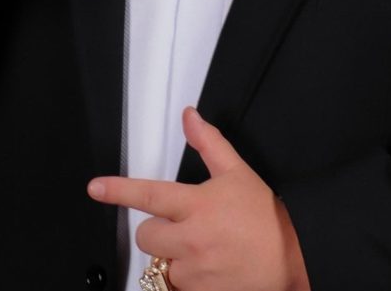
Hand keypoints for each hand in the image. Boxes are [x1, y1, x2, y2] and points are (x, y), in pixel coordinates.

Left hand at [88, 107, 309, 290]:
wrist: (294, 259)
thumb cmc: (266, 217)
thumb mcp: (238, 172)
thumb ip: (209, 143)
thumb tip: (190, 117)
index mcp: (197, 205)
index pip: (148, 195)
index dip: (118, 190)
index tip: (96, 188)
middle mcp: (191, 240)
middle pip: (146, 235)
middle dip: (157, 230)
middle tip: (183, 227)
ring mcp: (194, 272)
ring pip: (160, 265)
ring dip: (173, 258)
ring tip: (202, 251)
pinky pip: (176, 288)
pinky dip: (185, 280)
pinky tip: (206, 270)